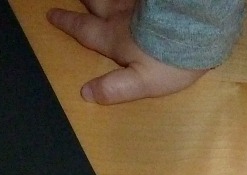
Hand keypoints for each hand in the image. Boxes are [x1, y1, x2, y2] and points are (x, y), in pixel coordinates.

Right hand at [47, 0, 208, 103]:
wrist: (194, 30)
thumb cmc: (168, 59)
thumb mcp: (141, 83)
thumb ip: (114, 88)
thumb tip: (86, 94)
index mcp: (115, 38)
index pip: (86, 31)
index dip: (67, 24)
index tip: (52, 15)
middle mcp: (123, 15)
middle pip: (98, 4)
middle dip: (85, 1)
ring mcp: (140, 4)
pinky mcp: (157, 3)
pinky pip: (142, 0)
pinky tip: (134, 1)